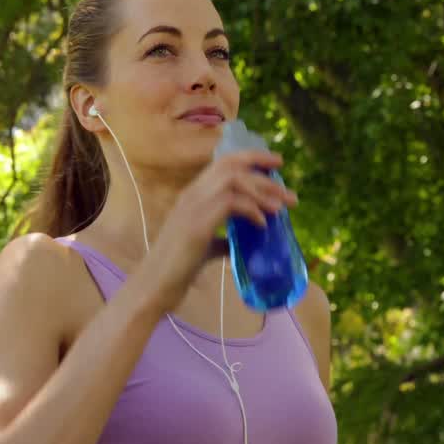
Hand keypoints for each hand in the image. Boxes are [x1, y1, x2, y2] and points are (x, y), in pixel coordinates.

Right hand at [136, 150, 296, 311]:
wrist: (154, 286)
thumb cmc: (176, 269)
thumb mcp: (204, 248)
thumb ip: (222, 241)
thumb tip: (240, 244)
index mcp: (192, 195)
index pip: (224, 163)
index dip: (253, 158)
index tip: (277, 163)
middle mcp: (191, 194)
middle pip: (232, 165)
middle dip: (265, 173)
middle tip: (289, 193)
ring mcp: (193, 207)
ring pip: (233, 180)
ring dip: (262, 192)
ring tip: (282, 208)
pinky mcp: (197, 224)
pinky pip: (231, 204)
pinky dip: (252, 211)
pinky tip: (262, 225)